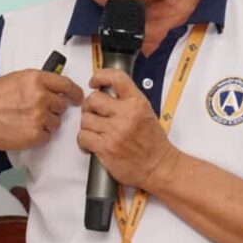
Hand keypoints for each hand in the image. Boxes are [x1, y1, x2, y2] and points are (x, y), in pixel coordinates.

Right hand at [0, 70, 82, 151]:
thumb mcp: (14, 79)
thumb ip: (35, 83)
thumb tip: (52, 88)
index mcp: (36, 79)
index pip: (66, 84)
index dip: (75, 92)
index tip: (78, 98)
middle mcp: (41, 96)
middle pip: (62, 106)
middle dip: (53, 110)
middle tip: (36, 112)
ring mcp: (39, 116)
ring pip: (55, 123)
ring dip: (45, 123)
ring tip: (25, 122)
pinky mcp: (35, 134)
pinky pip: (46, 137)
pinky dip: (38, 136)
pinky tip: (22, 131)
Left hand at [78, 68, 178, 191]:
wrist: (158, 167)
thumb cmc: (153, 143)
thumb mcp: (146, 112)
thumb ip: (127, 101)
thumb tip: (105, 92)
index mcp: (137, 103)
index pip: (116, 78)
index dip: (100, 76)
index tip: (94, 81)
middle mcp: (126, 115)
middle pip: (93, 99)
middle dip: (90, 106)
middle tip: (94, 113)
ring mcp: (115, 132)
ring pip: (86, 119)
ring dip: (88, 125)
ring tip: (96, 131)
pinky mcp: (106, 148)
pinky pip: (83, 136)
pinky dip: (84, 140)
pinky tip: (92, 143)